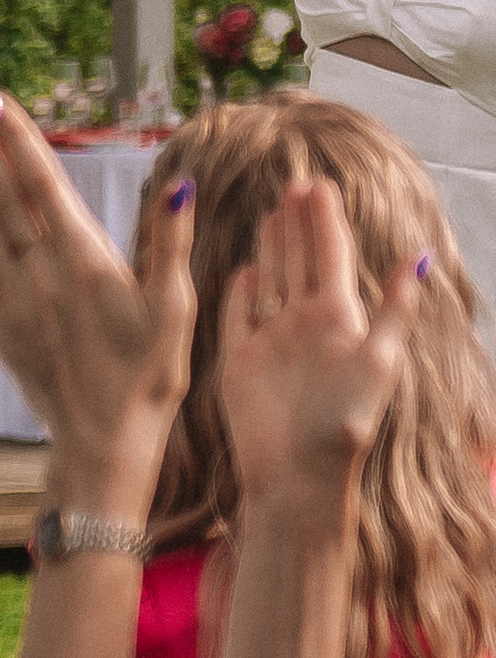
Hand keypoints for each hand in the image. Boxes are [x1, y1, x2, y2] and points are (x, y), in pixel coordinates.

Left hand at [0, 92, 193, 507]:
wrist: (106, 442)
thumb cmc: (150, 377)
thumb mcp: (175, 309)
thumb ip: (170, 243)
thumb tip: (180, 184)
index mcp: (86, 260)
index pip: (43, 182)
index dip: (16, 138)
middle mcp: (42, 272)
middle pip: (4, 192)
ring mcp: (15, 298)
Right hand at [218, 176, 421, 509]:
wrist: (296, 475)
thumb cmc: (342, 423)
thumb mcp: (378, 361)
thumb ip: (394, 308)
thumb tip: (418, 255)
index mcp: (339, 318)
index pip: (332, 256)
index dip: (325, 219)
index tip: (319, 182)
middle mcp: (306, 325)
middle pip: (301, 261)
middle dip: (298, 223)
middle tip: (295, 183)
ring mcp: (272, 341)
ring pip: (272, 280)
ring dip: (273, 247)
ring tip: (273, 212)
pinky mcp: (239, 362)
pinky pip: (239, 317)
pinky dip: (241, 292)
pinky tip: (246, 270)